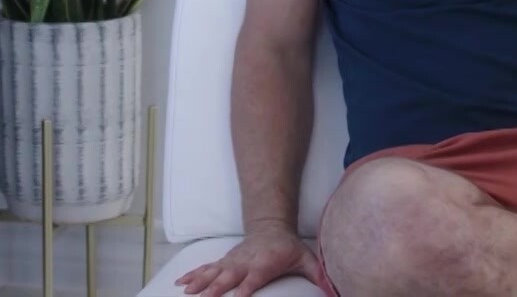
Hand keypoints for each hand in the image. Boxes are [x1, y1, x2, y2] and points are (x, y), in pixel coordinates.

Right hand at [175, 226, 318, 296]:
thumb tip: (336, 291)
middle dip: (215, 287)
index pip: (254, 278)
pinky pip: (206, 268)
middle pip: (228, 276)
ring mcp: (233, 261)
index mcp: (265, 263)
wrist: (271, 226)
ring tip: (186, 291)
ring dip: (199, 281)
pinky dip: (192, 275)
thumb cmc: (289, 248)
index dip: (245, 287)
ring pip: (213, 272)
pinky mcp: (225, 261)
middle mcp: (245, 262)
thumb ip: (319, 275)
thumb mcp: (307, 259)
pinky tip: (180, 283)